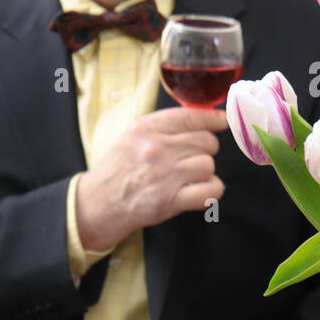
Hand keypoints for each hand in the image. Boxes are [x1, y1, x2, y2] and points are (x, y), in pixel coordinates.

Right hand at [77, 107, 228, 252]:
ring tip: (185, 177)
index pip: (192, 116)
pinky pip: (211, 190)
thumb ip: (165, 126)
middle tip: (190, 159)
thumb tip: (205, 117)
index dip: (213, 119)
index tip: (222, 121)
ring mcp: (164, 174)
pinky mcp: (170, 200)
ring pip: (209, 165)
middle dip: (205, 150)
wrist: (98, 204)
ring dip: (203, 173)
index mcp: (146, 128)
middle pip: (207, 142)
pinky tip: (196, 192)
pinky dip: (209, 192)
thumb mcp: (133, 136)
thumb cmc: (119, 169)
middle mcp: (156, 148)